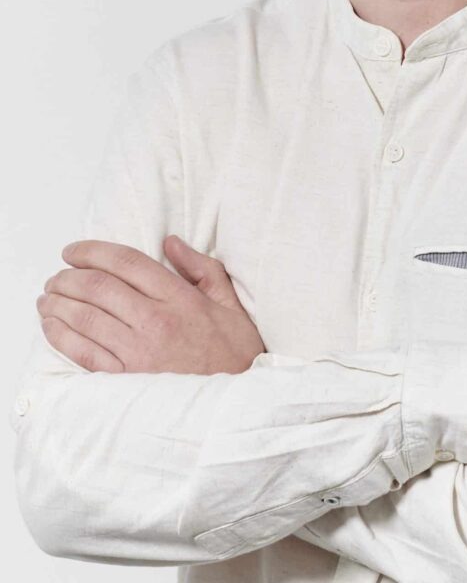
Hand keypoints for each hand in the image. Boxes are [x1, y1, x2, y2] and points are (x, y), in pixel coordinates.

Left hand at [36, 236, 265, 374]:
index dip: (93, 252)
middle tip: (57, 275)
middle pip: (99, 287)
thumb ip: (202, 268)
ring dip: (59, 303)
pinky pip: (84, 354)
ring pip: (86, 318)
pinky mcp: (127, 381)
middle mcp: (156, 321)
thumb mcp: (230, 304)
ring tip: (47, 297)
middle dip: (69, 276)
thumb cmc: (236, 355)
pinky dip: (61, 336)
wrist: (237, 407)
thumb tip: (171, 243)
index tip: (73, 251)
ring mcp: (139, 353)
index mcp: (180, 298)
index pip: (127, 263)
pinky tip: (51, 326)